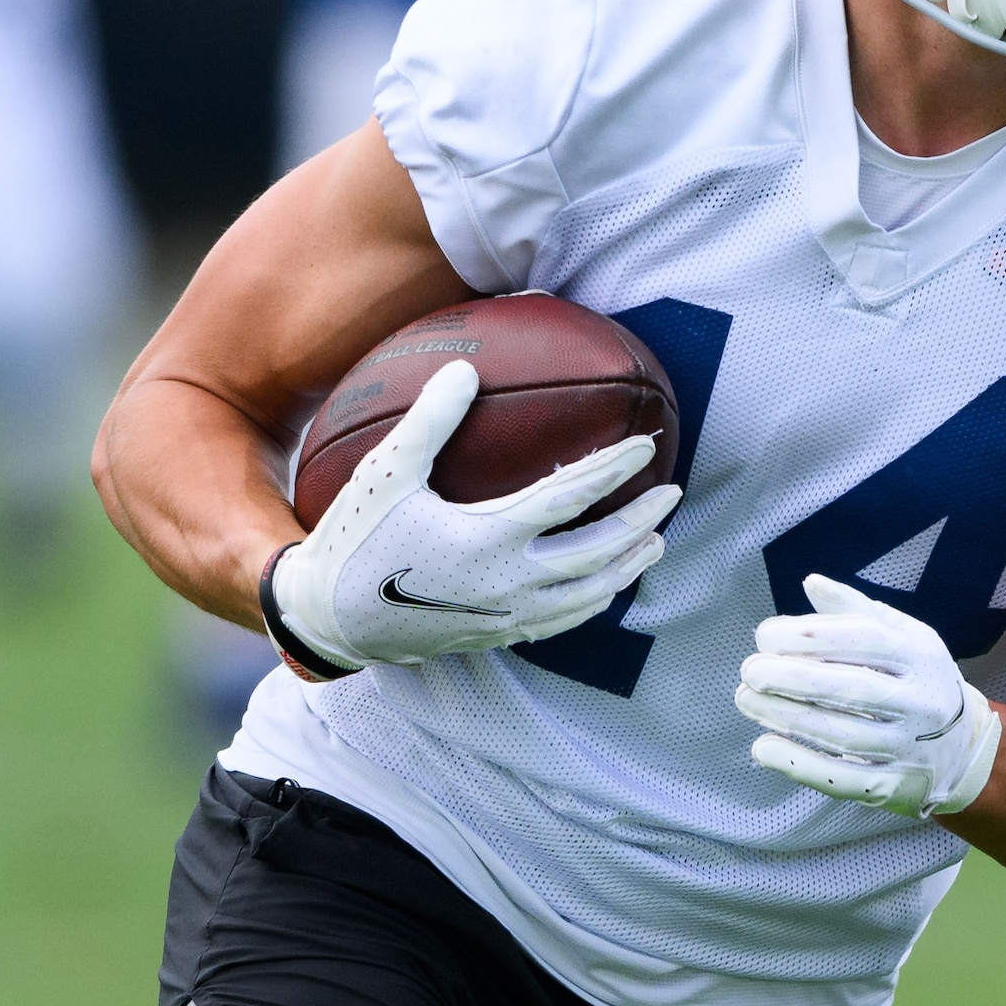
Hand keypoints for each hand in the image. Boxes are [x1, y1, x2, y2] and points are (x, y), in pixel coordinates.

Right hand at [266, 359, 673, 670]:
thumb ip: (427, 422)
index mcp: (488, 538)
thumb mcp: (385, 473)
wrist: (332, 618)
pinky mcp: (498, 635)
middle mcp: (509, 582)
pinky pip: (563, 622)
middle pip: (598, 552)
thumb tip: (463, 370)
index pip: (571, 496)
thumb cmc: (355, 540)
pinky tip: (604, 587)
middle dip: (640, 521)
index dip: (613, 467)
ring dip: (627, 566)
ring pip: (590, 595)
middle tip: (673, 494)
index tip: (647, 444)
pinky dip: (595, 601)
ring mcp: (507, 615)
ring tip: (656, 542)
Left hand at [734, 575, 1001, 817]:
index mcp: (920, 656)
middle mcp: (921, 702)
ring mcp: (909, 749)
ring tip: (747, 701)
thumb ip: (857, 610)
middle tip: (750, 671)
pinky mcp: (894, 787)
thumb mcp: (903, 637)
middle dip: (790, 678)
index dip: (807, 636)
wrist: (962, 749)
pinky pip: (842, 778)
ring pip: (841, 735)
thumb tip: (812, 583)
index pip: (862, 639)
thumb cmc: (917, 681)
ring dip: (785, 718)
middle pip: (849, 688)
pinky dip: (798, 764)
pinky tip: (763, 748)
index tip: (764, 636)